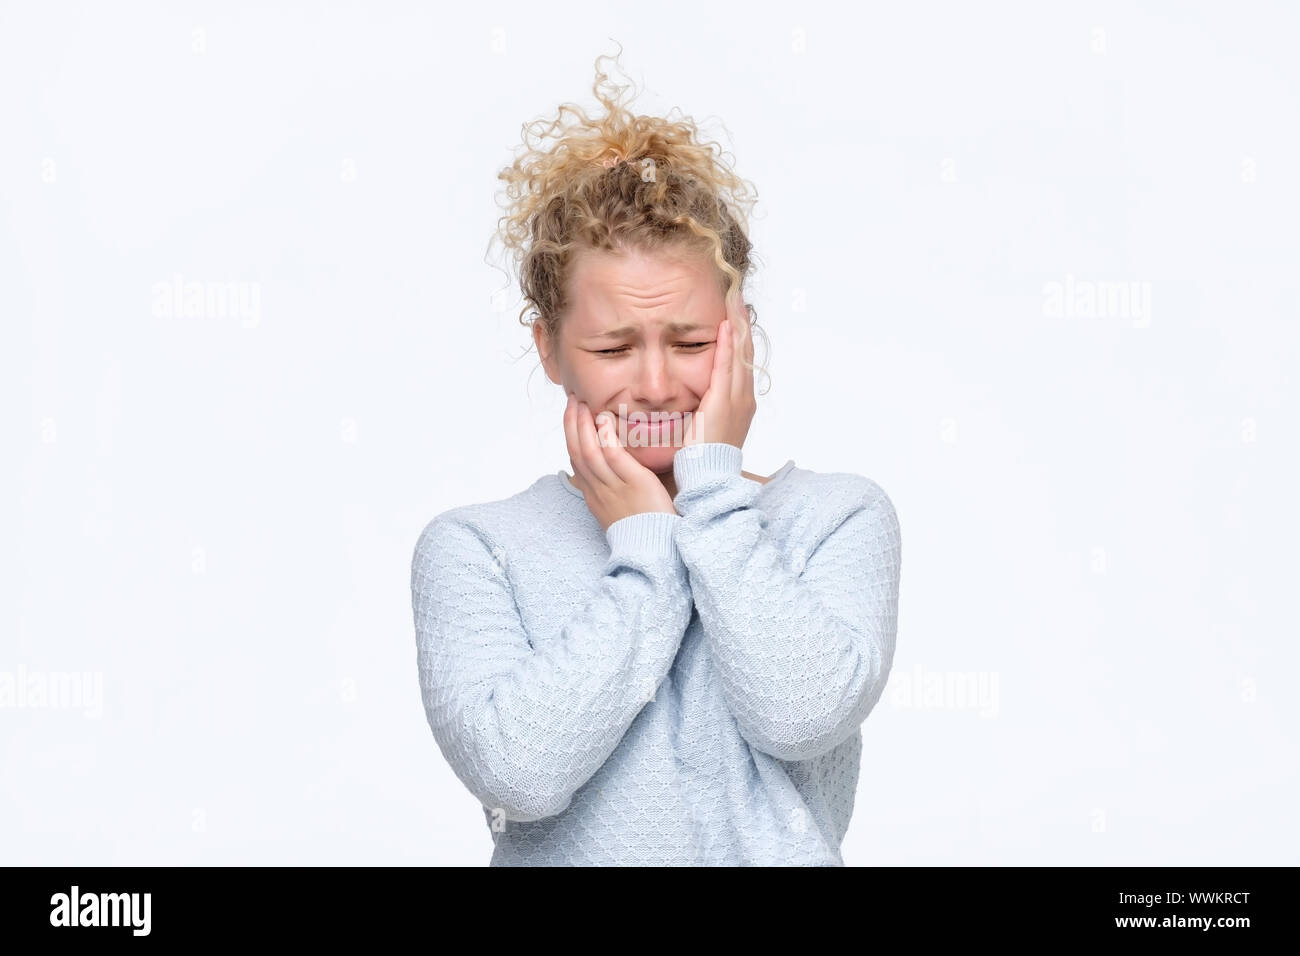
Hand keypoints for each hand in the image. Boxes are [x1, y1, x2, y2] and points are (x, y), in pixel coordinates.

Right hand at [564, 393, 676, 531]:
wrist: (658, 552)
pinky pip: (612, 456)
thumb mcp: (624, 510)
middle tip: (572, 400)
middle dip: (570, 424)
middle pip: (576, 452)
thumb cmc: (647, 531)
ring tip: (582, 402)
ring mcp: (614, 487)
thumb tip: (619, 472)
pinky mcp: (634, 483)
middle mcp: (599, 491)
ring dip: (582, 424)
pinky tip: (603, 419)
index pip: (577, 462)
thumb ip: (618, 490)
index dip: (571, 437)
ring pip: (588, 451)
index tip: (572, 417)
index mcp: (596, 497)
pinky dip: (604, 437)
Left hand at [682, 285, 756, 449]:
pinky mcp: (724, 402)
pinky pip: (728, 366)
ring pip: (741, 353)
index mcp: (740, 403)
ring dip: (737, 325)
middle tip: (736, 294)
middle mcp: (744, 398)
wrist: (708, 479)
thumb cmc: (702, 459)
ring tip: (734, 299)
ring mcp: (737, 399)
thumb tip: (690, 399)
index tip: (732, 313)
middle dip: (741, 321)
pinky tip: (726, 325)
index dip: (738, 335)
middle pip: (746, 350)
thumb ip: (700, 409)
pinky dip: (729, 344)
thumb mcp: (703, 428)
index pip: (740, 360)